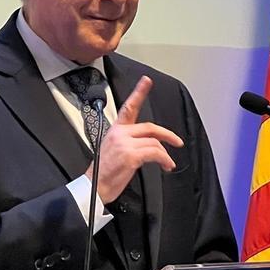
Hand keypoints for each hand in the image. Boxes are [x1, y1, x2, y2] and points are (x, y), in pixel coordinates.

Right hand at [86, 75, 182, 203]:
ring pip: (154, 142)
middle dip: (167, 134)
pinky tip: (166, 165)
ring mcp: (125, 143)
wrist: (93, 187)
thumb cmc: (101, 173)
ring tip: (167, 163)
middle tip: (176, 141)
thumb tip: (145, 146)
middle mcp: (120, 134)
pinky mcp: (131, 155)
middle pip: (150, 127)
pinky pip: (155, 153)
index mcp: (115, 130)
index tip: (146, 81)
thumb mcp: (112, 150)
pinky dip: (164, 159)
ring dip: (165, 154)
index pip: (128, 108)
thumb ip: (127, 142)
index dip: (138, 93)